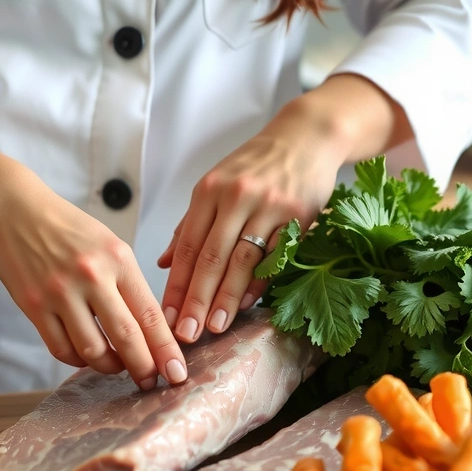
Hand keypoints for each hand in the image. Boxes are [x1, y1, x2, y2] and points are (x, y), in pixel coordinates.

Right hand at [0, 167, 187, 388]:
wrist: (14, 211)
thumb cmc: (67, 229)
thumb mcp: (110, 245)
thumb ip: (129, 284)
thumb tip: (150, 330)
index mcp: (118, 259)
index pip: (150, 314)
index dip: (166, 349)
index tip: (176, 373)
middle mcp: (91, 276)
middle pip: (126, 337)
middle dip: (143, 368)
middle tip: (150, 382)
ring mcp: (60, 292)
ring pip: (92, 350)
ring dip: (108, 366)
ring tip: (115, 365)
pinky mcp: (34, 305)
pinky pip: (61, 348)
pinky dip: (77, 360)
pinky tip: (84, 354)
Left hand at [158, 97, 347, 342]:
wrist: (306, 137)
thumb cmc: (256, 165)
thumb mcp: (215, 185)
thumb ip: (190, 224)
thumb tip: (165, 263)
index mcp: (208, 191)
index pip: (187, 246)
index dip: (176, 285)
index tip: (166, 316)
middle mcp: (235, 197)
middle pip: (210, 257)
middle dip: (196, 300)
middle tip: (186, 333)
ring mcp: (268, 206)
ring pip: (241, 260)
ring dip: (226, 298)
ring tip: (214, 327)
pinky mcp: (298, 215)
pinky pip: (275, 255)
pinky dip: (259, 282)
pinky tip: (245, 305)